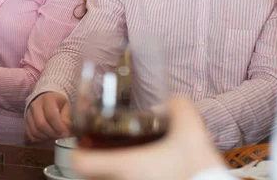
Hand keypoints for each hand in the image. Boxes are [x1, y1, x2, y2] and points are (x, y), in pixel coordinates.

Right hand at [26, 92, 71, 142]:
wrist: (46, 100)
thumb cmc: (58, 104)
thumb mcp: (66, 107)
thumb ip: (66, 119)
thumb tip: (65, 132)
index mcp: (48, 98)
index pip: (51, 115)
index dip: (59, 127)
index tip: (65, 133)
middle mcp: (35, 105)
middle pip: (41, 124)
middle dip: (52, 134)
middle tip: (60, 136)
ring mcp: (28, 113)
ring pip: (35, 131)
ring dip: (46, 137)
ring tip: (54, 136)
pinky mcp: (25, 122)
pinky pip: (30, 135)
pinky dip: (39, 139)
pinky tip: (47, 136)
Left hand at [71, 98, 225, 179]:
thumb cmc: (197, 171)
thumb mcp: (192, 132)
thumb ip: (179, 107)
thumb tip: (168, 103)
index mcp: (126, 167)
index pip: (79, 163)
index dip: (78, 152)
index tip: (85, 144)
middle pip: (90, 177)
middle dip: (96, 164)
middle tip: (107, 152)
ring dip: (111, 174)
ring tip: (130, 164)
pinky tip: (145, 175)